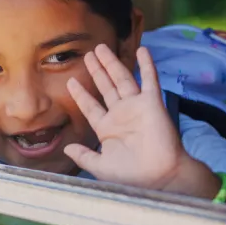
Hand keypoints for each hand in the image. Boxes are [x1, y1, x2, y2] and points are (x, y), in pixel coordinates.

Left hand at [64, 44, 217, 196]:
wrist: (158, 176)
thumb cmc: (130, 175)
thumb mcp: (99, 166)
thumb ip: (83, 155)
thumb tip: (67, 147)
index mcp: (107, 128)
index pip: (90, 106)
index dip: (81, 94)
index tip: (71, 81)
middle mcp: (121, 114)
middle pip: (105, 87)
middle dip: (96, 71)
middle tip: (88, 55)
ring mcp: (136, 107)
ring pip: (121, 79)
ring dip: (112, 63)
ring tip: (101, 48)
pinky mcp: (152, 103)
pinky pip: (149, 80)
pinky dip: (147, 65)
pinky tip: (142, 50)